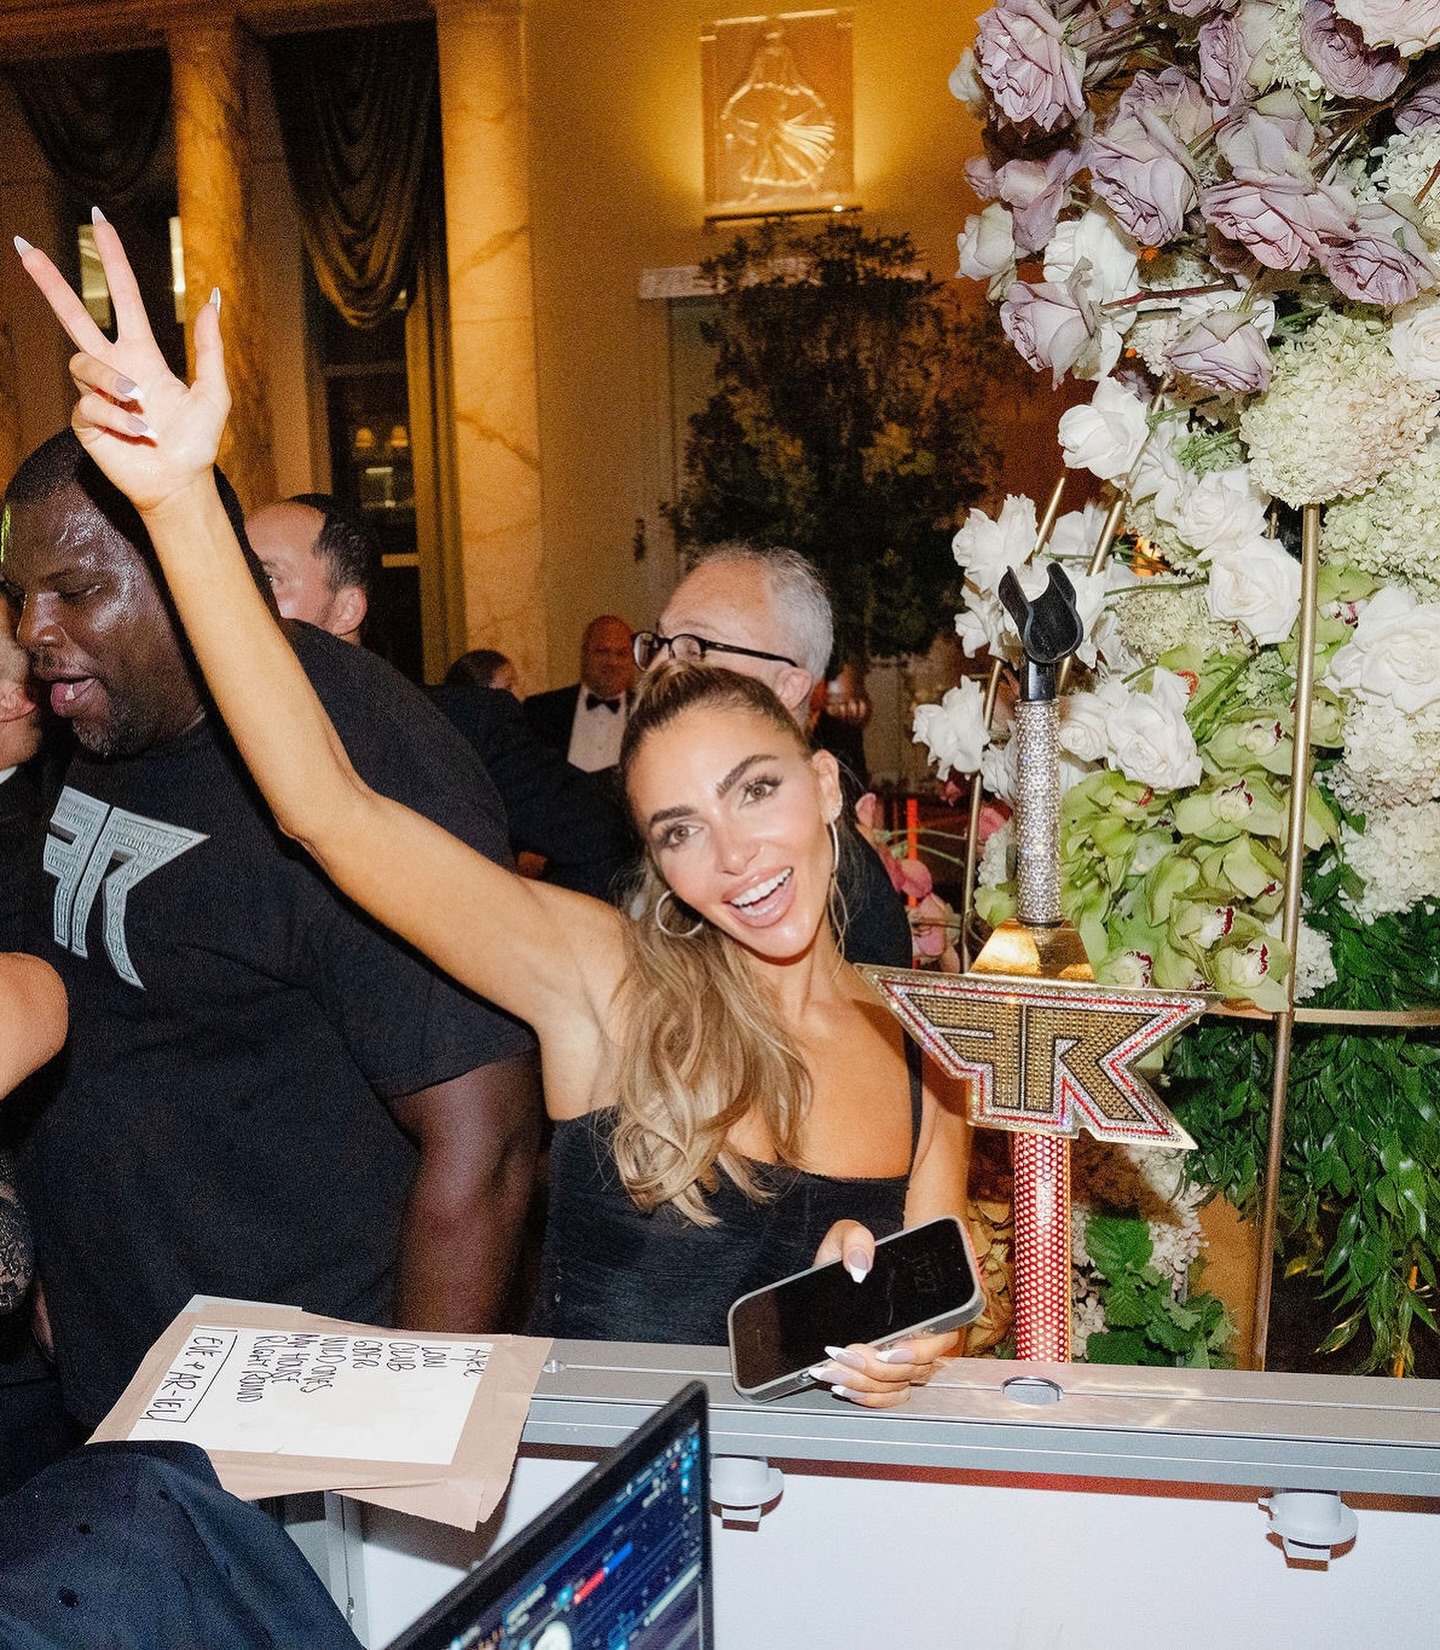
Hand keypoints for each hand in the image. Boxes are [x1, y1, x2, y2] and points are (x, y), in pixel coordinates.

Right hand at [15, 212, 229, 515]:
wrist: (181, 483)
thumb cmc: (197, 442)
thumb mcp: (213, 390)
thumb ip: (209, 346)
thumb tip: (214, 299)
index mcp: (142, 354)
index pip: (123, 297)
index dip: (112, 261)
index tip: (98, 223)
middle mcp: (114, 368)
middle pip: (73, 316)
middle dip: (50, 283)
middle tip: (24, 247)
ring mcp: (95, 394)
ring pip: (84, 365)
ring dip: (115, 385)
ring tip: (144, 412)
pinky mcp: (84, 421)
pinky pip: (89, 403)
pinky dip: (118, 417)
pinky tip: (138, 433)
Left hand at [808, 1220, 959, 1409]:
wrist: (836, 1273)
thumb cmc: (851, 1255)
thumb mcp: (847, 1236)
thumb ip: (855, 1239)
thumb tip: (860, 1265)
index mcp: (925, 1304)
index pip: (939, 1338)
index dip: (916, 1351)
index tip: (886, 1350)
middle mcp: (921, 1334)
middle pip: (915, 1368)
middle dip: (878, 1369)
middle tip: (844, 1356)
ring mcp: (905, 1357)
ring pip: (899, 1385)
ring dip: (865, 1384)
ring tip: (832, 1371)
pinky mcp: (889, 1373)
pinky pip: (890, 1397)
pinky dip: (869, 1397)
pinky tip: (846, 1388)